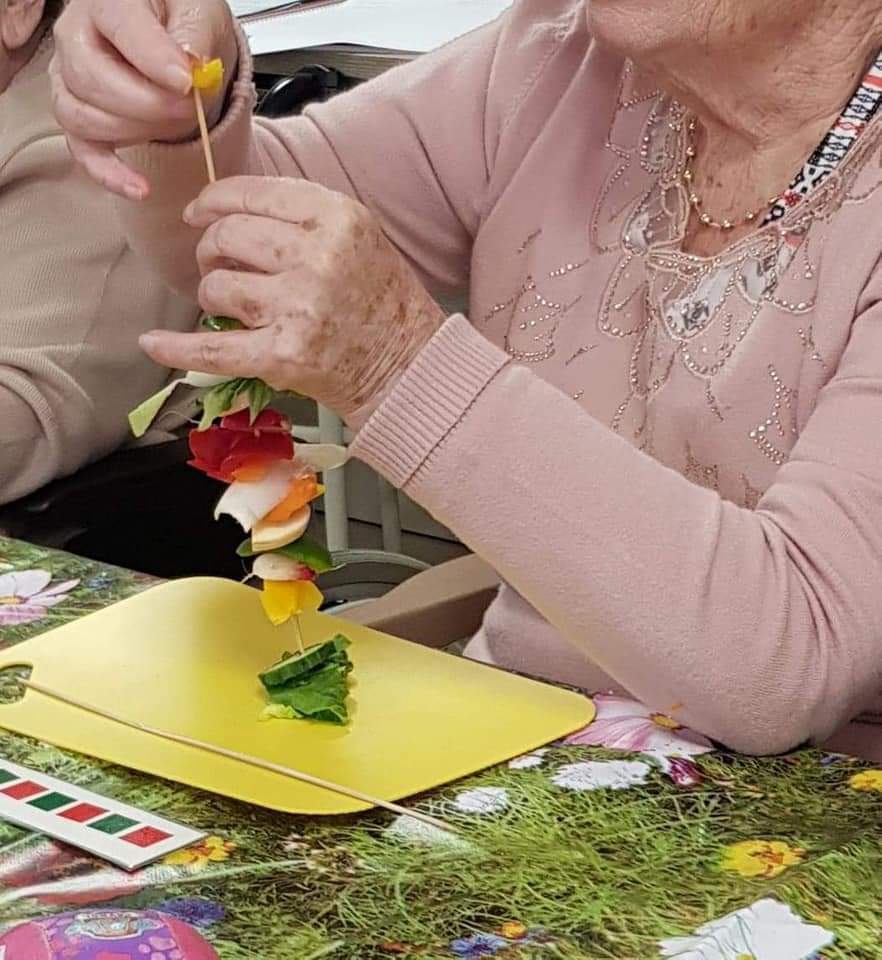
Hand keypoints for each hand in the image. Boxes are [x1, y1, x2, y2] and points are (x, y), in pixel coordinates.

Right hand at [50, 0, 237, 198]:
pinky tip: (139, 186)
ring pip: (83, 116)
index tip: (185, 82)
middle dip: (148, 104)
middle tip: (189, 108)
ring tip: (175, 125)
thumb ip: (195, 35)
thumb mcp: (202, 13)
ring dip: (135, 132)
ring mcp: (71, 80)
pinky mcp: (81, 120)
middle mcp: (77, 37)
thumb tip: (189, 65)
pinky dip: (111, 174)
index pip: (118, 25)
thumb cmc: (183, 23)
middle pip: (91, 78)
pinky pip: (83, 152)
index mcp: (108, 1)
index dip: (152, 58)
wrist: (178, 49)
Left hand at [139, 176, 446, 427]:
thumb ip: (301, 215)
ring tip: (230, 307)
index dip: (212, 201)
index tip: (197, 212)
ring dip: (211, 296)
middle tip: (217, 266)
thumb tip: (224, 208)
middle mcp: (316, 257)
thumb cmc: (383, 300)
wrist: (409, 366)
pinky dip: (176, 348)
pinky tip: (153, 344)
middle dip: (209, 251)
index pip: (250, 194)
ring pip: (216, 288)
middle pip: (225, 237)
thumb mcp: (357, 236)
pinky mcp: (283, 356)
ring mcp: (299, 308)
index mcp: (336, 218)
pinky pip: (212, 347)